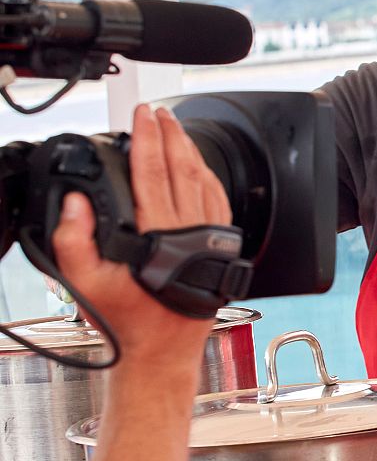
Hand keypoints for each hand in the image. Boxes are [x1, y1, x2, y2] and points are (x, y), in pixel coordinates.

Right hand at [53, 105, 230, 371]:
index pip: (154, 172)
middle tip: (158, 112)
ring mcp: (209, 238)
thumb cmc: (127, 319)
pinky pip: (218, 201)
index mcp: (159, 234)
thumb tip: (75, 202)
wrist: (162, 349)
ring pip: (203, 181)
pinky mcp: (219, 246)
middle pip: (182, 168)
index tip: (143, 116)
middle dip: (170, 135)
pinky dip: (208, 176)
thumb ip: (73, 241)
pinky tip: (198, 165)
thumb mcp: (86, 284)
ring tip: (176, 128)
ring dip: (189, 150)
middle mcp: (190, 231)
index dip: (148, 139)